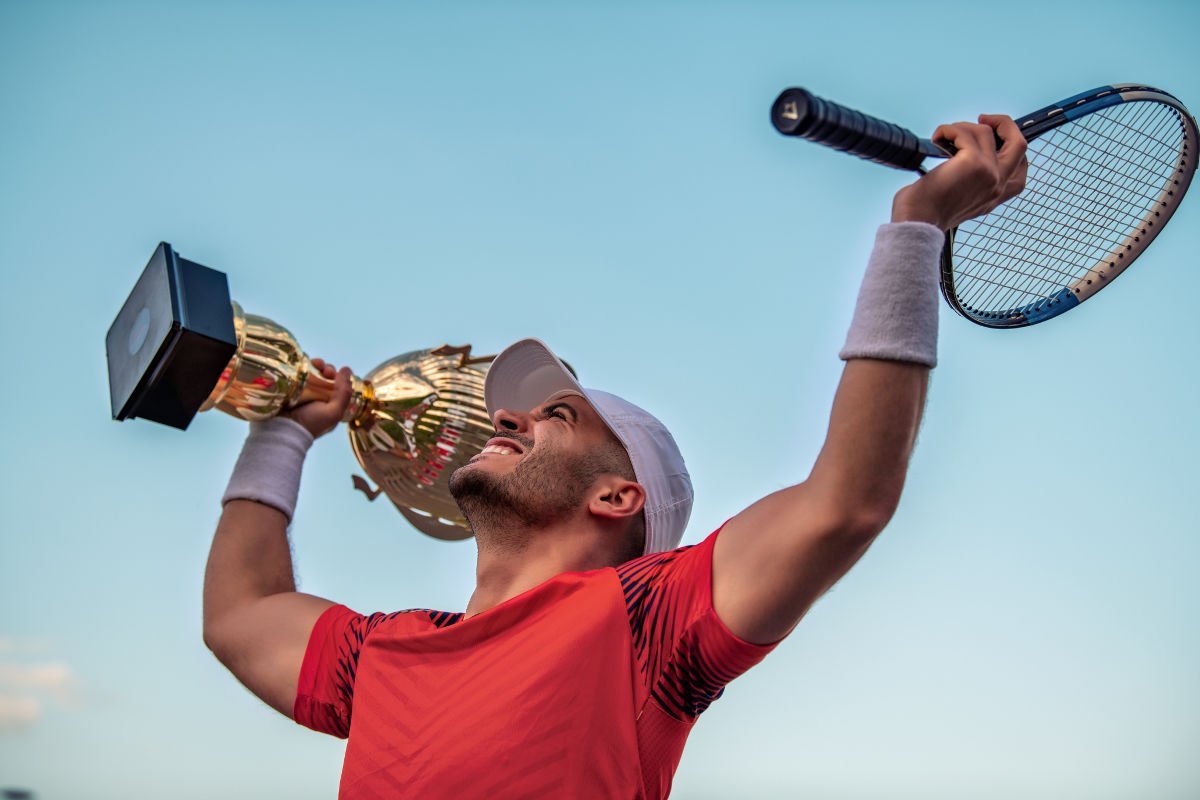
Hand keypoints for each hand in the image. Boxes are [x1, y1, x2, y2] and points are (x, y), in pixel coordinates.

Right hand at [285, 357, 351, 438]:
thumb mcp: (333, 412)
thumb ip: (344, 393)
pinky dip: (302, 368)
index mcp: (331, 405)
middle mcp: (319, 398)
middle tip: (324, 369)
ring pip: (313, 374)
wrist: (282, 429)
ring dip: (316, 365)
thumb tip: (347, 369)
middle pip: (326, 378)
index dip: (339, 376)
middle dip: (327, 369)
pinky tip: (303, 364)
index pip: (339, 386)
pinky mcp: (291, 389)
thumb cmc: (310, 424)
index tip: (333, 373)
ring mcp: (304, 393)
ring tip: (314, 363)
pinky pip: (298, 374)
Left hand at [892, 114, 1027, 230]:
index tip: (992, 137)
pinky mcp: (974, 163)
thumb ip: (971, 181)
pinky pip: (964, 132)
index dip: (1011, 146)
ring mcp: (989, 172)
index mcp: (994, 195)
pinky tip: (936, 138)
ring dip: (961, 128)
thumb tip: (962, 153)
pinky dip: (948, 130)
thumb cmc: (927, 211)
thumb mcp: (959, 198)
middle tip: (982, 119)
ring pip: (985, 132)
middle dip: (1003, 124)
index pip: (1020, 168)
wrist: (917, 221)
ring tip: (943, 137)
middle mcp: (998, 185)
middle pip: (1019, 143)